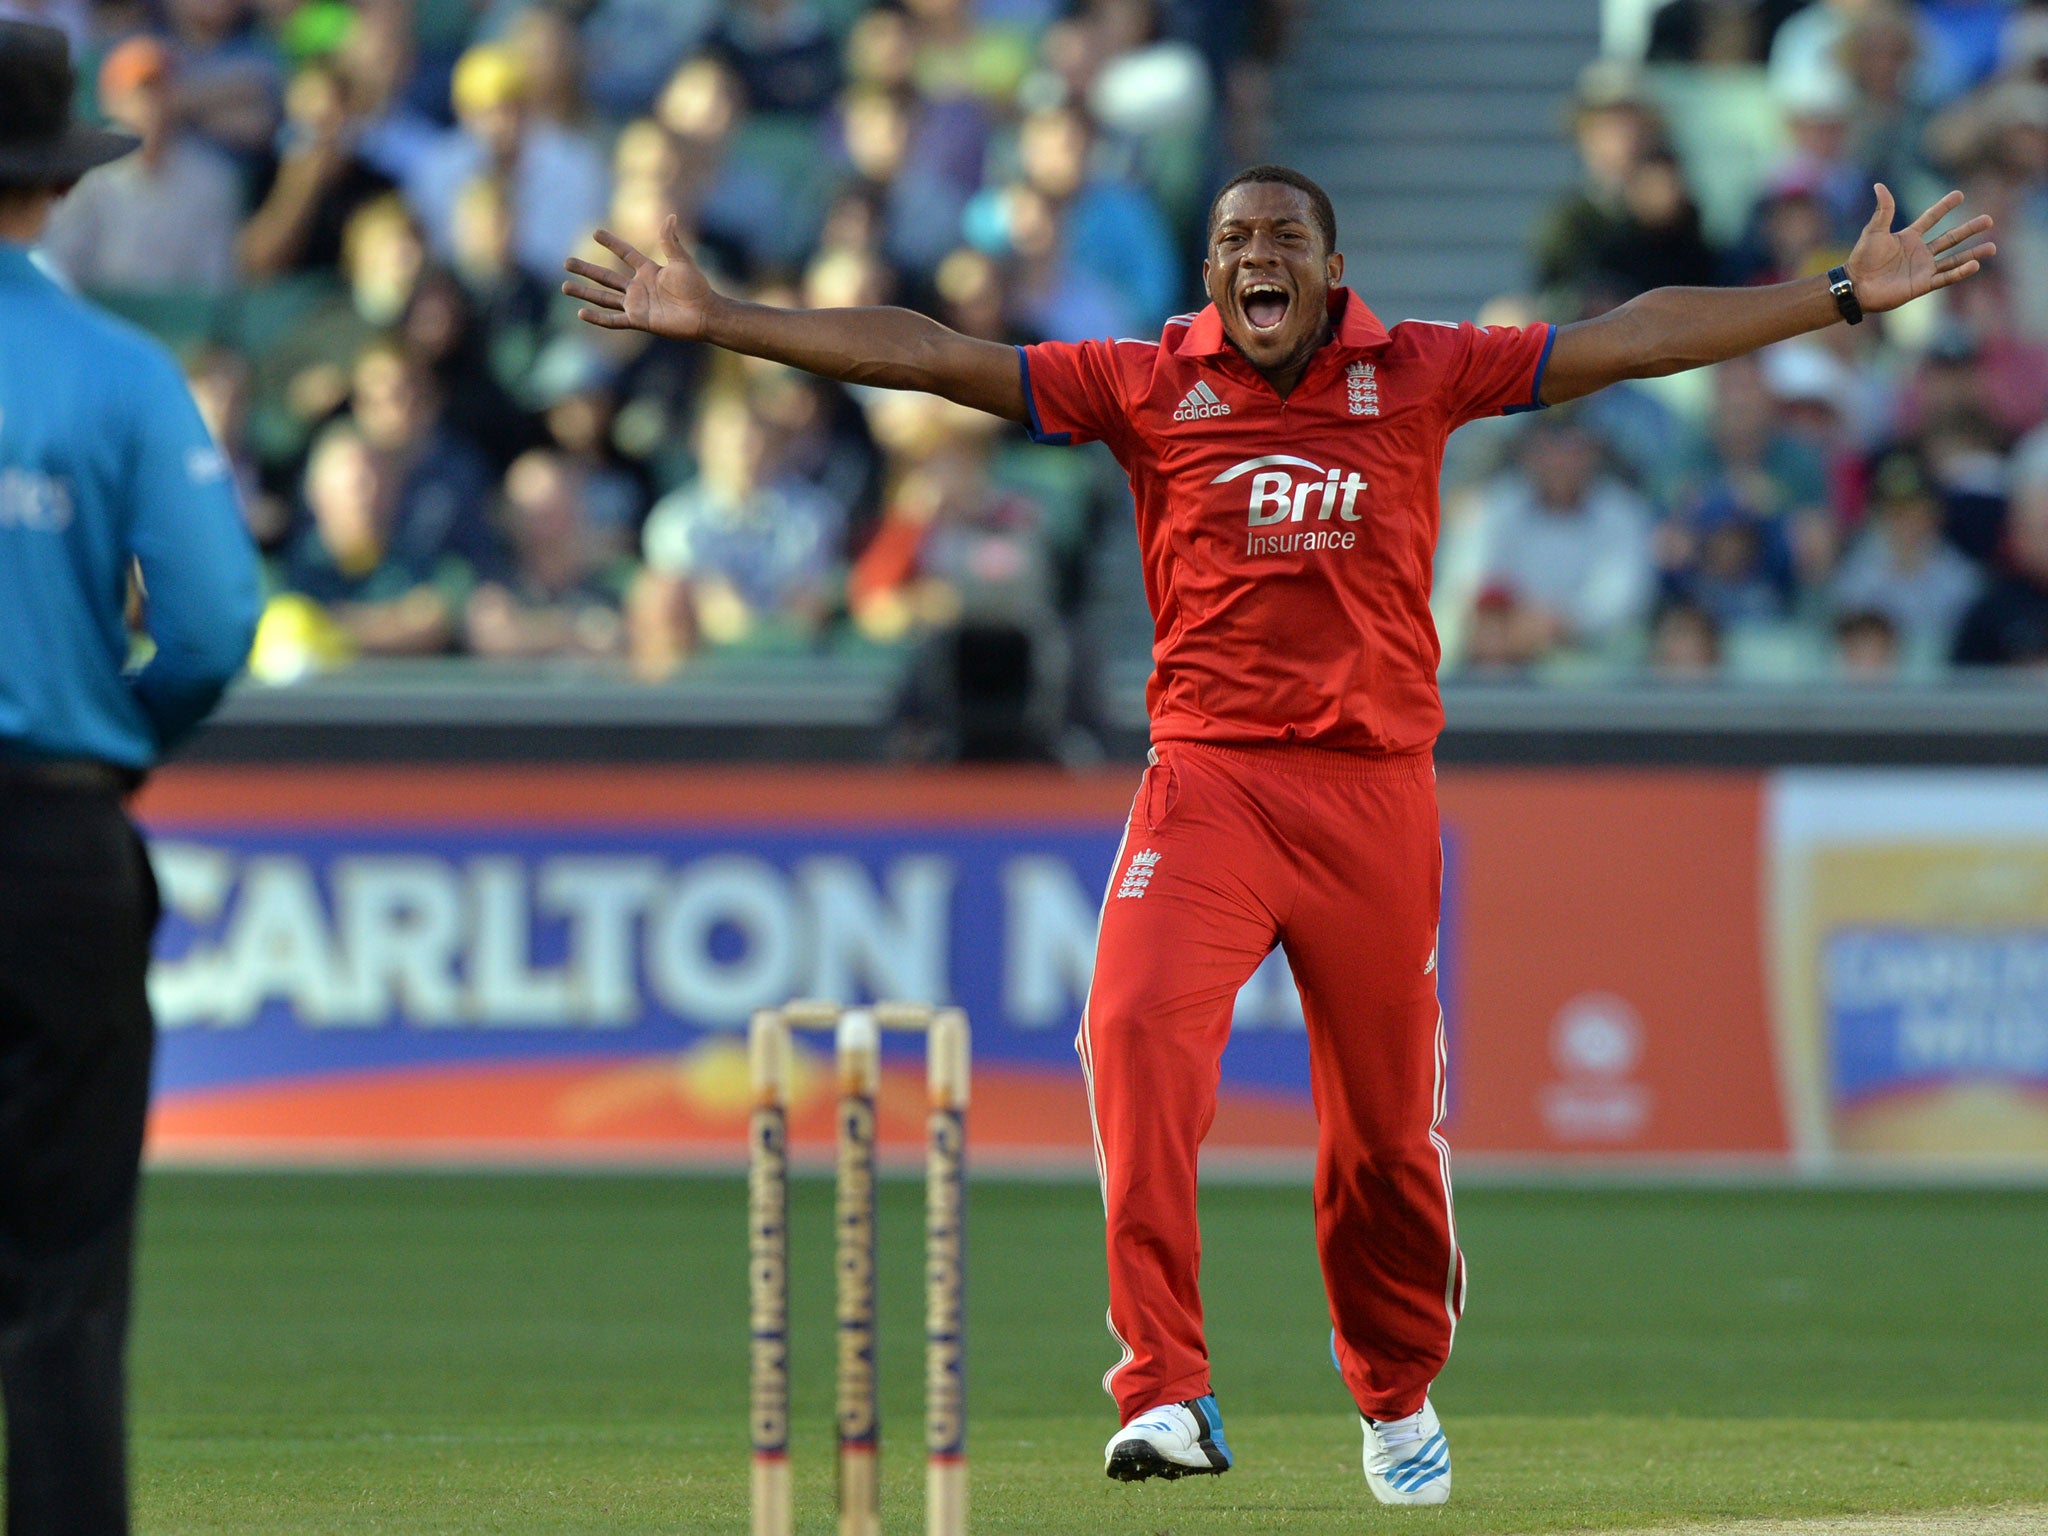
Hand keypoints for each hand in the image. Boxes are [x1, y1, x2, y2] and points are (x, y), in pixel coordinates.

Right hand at [562, 215, 716, 340]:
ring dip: (584, 292)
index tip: (595, 232)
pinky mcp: (638, 321)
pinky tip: (581, 313)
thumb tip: (670, 215)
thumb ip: (671, 241)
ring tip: (565, 286)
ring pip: (603, 297)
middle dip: (586, 269)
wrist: (703, 314)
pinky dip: (597, 318)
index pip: (625, 254)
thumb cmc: (696, 288)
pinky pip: (613, 320)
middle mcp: (638, 287)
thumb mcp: (682, 261)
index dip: (611, 243)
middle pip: (606, 277)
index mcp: (648, 270)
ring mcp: (636, 305)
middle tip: (566, 261)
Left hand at [1844, 185, 1995, 314]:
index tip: (1959, 195)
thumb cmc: (1862, 259)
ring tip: (1993, 247)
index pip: (1931, 218)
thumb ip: (1883, 210)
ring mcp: (1923, 268)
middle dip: (1969, 229)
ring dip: (1973, 253)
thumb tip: (1879, 185)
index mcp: (1909, 237)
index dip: (1944, 207)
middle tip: (1989, 219)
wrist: (1855, 285)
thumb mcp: (1874, 231)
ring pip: (1954, 259)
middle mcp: (1919, 252)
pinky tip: (1974, 265)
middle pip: (1950, 238)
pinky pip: (1945, 277)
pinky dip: (1960, 271)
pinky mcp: (1922, 284)